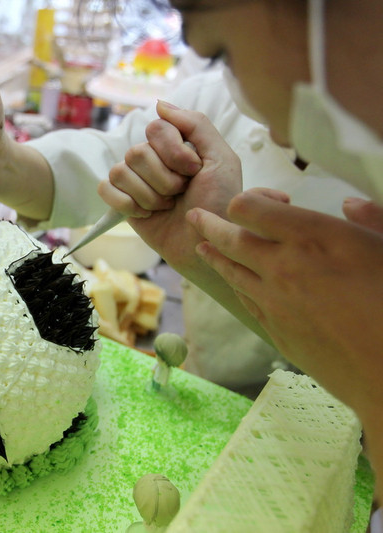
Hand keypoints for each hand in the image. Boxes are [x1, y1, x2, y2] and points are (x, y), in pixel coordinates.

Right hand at [100, 101, 241, 274]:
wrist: (206, 245)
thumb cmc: (219, 205)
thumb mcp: (221, 160)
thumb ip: (196, 124)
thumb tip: (159, 104)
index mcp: (177, 144)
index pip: (156, 129)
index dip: (174, 153)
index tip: (194, 172)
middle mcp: (154, 159)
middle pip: (136, 152)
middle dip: (163, 179)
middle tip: (180, 194)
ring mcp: (135, 180)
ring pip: (120, 171)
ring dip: (148, 195)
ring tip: (166, 206)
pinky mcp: (122, 201)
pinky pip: (106, 188)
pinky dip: (125, 203)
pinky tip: (146, 214)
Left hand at [187, 189, 382, 422]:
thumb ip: (371, 220)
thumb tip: (350, 203)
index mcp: (311, 237)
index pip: (251, 209)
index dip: (246, 200)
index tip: (251, 201)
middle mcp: (282, 266)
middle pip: (230, 238)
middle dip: (208, 224)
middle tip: (194, 216)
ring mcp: (273, 301)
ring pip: (231, 271)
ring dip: (213, 255)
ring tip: (201, 246)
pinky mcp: (274, 330)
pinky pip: (246, 299)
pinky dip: (235, 284)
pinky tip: (233, 281)